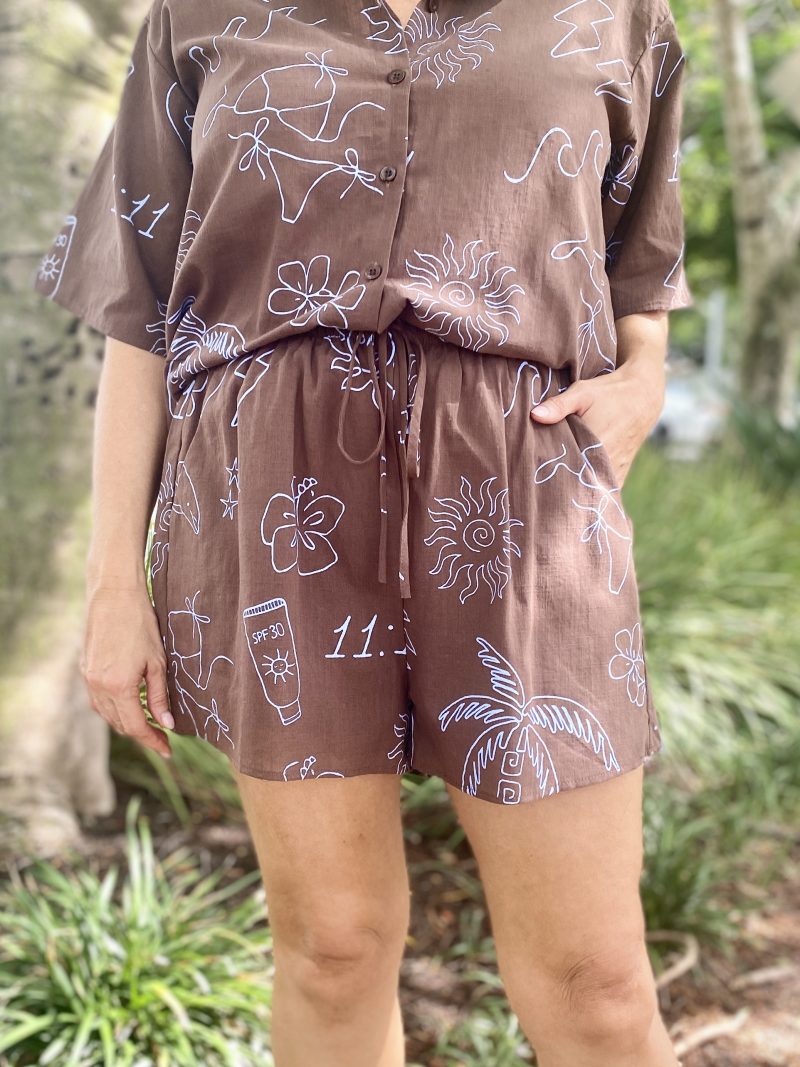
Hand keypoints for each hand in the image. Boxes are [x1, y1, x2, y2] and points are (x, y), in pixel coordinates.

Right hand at [80, 586, 173, 758]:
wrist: (113, 594)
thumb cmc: (141, 624)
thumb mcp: (157, 662)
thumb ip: (159, 696)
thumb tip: (167, 724)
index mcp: (118, 687)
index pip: (136, 727)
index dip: (152, 742)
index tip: (168, 751)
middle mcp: (98, 687)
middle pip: (120, 724)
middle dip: (141, 734)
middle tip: (163, 737)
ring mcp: (87, 679)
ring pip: (106, 714)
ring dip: (127, 722)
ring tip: (149, 723)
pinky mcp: (85, 669)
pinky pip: (98, 700)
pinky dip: (114, 708)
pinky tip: (129, 704)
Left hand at [530, 357, 665, 487]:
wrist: (643, 395)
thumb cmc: (609, 393)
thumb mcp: (582, 393)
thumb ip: (558, 405)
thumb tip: (534, 415)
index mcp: (596, 446)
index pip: (568, 472)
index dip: (552, 478)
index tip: (536, 479)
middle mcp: (608, 462)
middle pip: (578, 484)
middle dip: (561, 487)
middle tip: (541, 489)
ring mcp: (616, 470)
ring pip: (592, 489)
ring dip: (576, 490)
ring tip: (555, 493)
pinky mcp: (620, 472)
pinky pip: (604, 489)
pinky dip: (591, 491)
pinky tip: (575, 491)